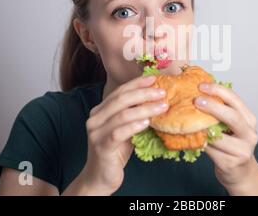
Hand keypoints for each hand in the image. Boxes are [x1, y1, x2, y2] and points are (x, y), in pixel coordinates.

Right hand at [67, 75, 167, 194]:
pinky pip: (119, 133)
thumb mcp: (126, 130)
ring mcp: (96, 132)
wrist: (100, 178)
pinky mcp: (101, 146)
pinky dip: (134, 126)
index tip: (154, 78)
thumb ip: (135, 116)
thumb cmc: (115, 152)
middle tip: (162, 92)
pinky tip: (147, 123)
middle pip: (121, 99)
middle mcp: (95, 118)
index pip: (119, 92)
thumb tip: (158, 102)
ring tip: (162, 107)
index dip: (137, 84)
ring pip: (122, 114)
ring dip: (145, 109)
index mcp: (100, 111)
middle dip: (143, 93)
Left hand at [194, 83, 257, 191]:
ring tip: (187, 121)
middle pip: (233, 117)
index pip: (235, 100)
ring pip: (218, 137)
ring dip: (201, 128)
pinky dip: (200, 143)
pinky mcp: (231, 164)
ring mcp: (242, 150)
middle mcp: (249, 134)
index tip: (202, 86)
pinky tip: (190, 138)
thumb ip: (221, 113)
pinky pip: (211, 151)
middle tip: (196, 100)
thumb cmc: (233, 146)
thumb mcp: (232, 127)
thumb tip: (198, 93)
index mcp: (249, 120)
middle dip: (213, 106)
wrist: (241, 174)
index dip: (219, 90)